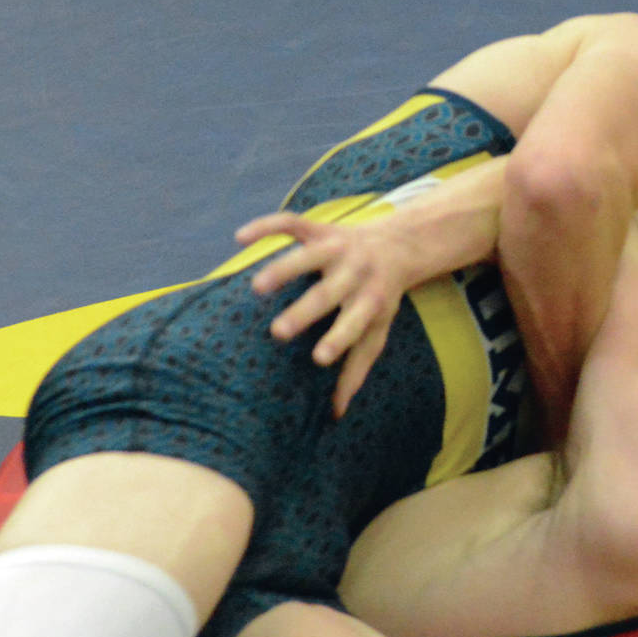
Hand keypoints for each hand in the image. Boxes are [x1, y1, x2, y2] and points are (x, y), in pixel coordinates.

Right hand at [235, 211, 410, 417]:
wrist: (397, 245)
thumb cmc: (379, 300)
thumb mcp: (376, 332)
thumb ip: (355, 368)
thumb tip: (336, 413)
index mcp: (371, 301)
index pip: (355, 323)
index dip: (339, 339)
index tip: (319, 359)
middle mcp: (355, 272)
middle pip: (329, 293)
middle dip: (304, 311)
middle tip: (277, 332)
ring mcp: (337, 247)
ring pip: (308, 255)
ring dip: (283, 269)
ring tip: (256, 288)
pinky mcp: (320, 228)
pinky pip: (292, 223)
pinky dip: (266, 226)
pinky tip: (240, 238)